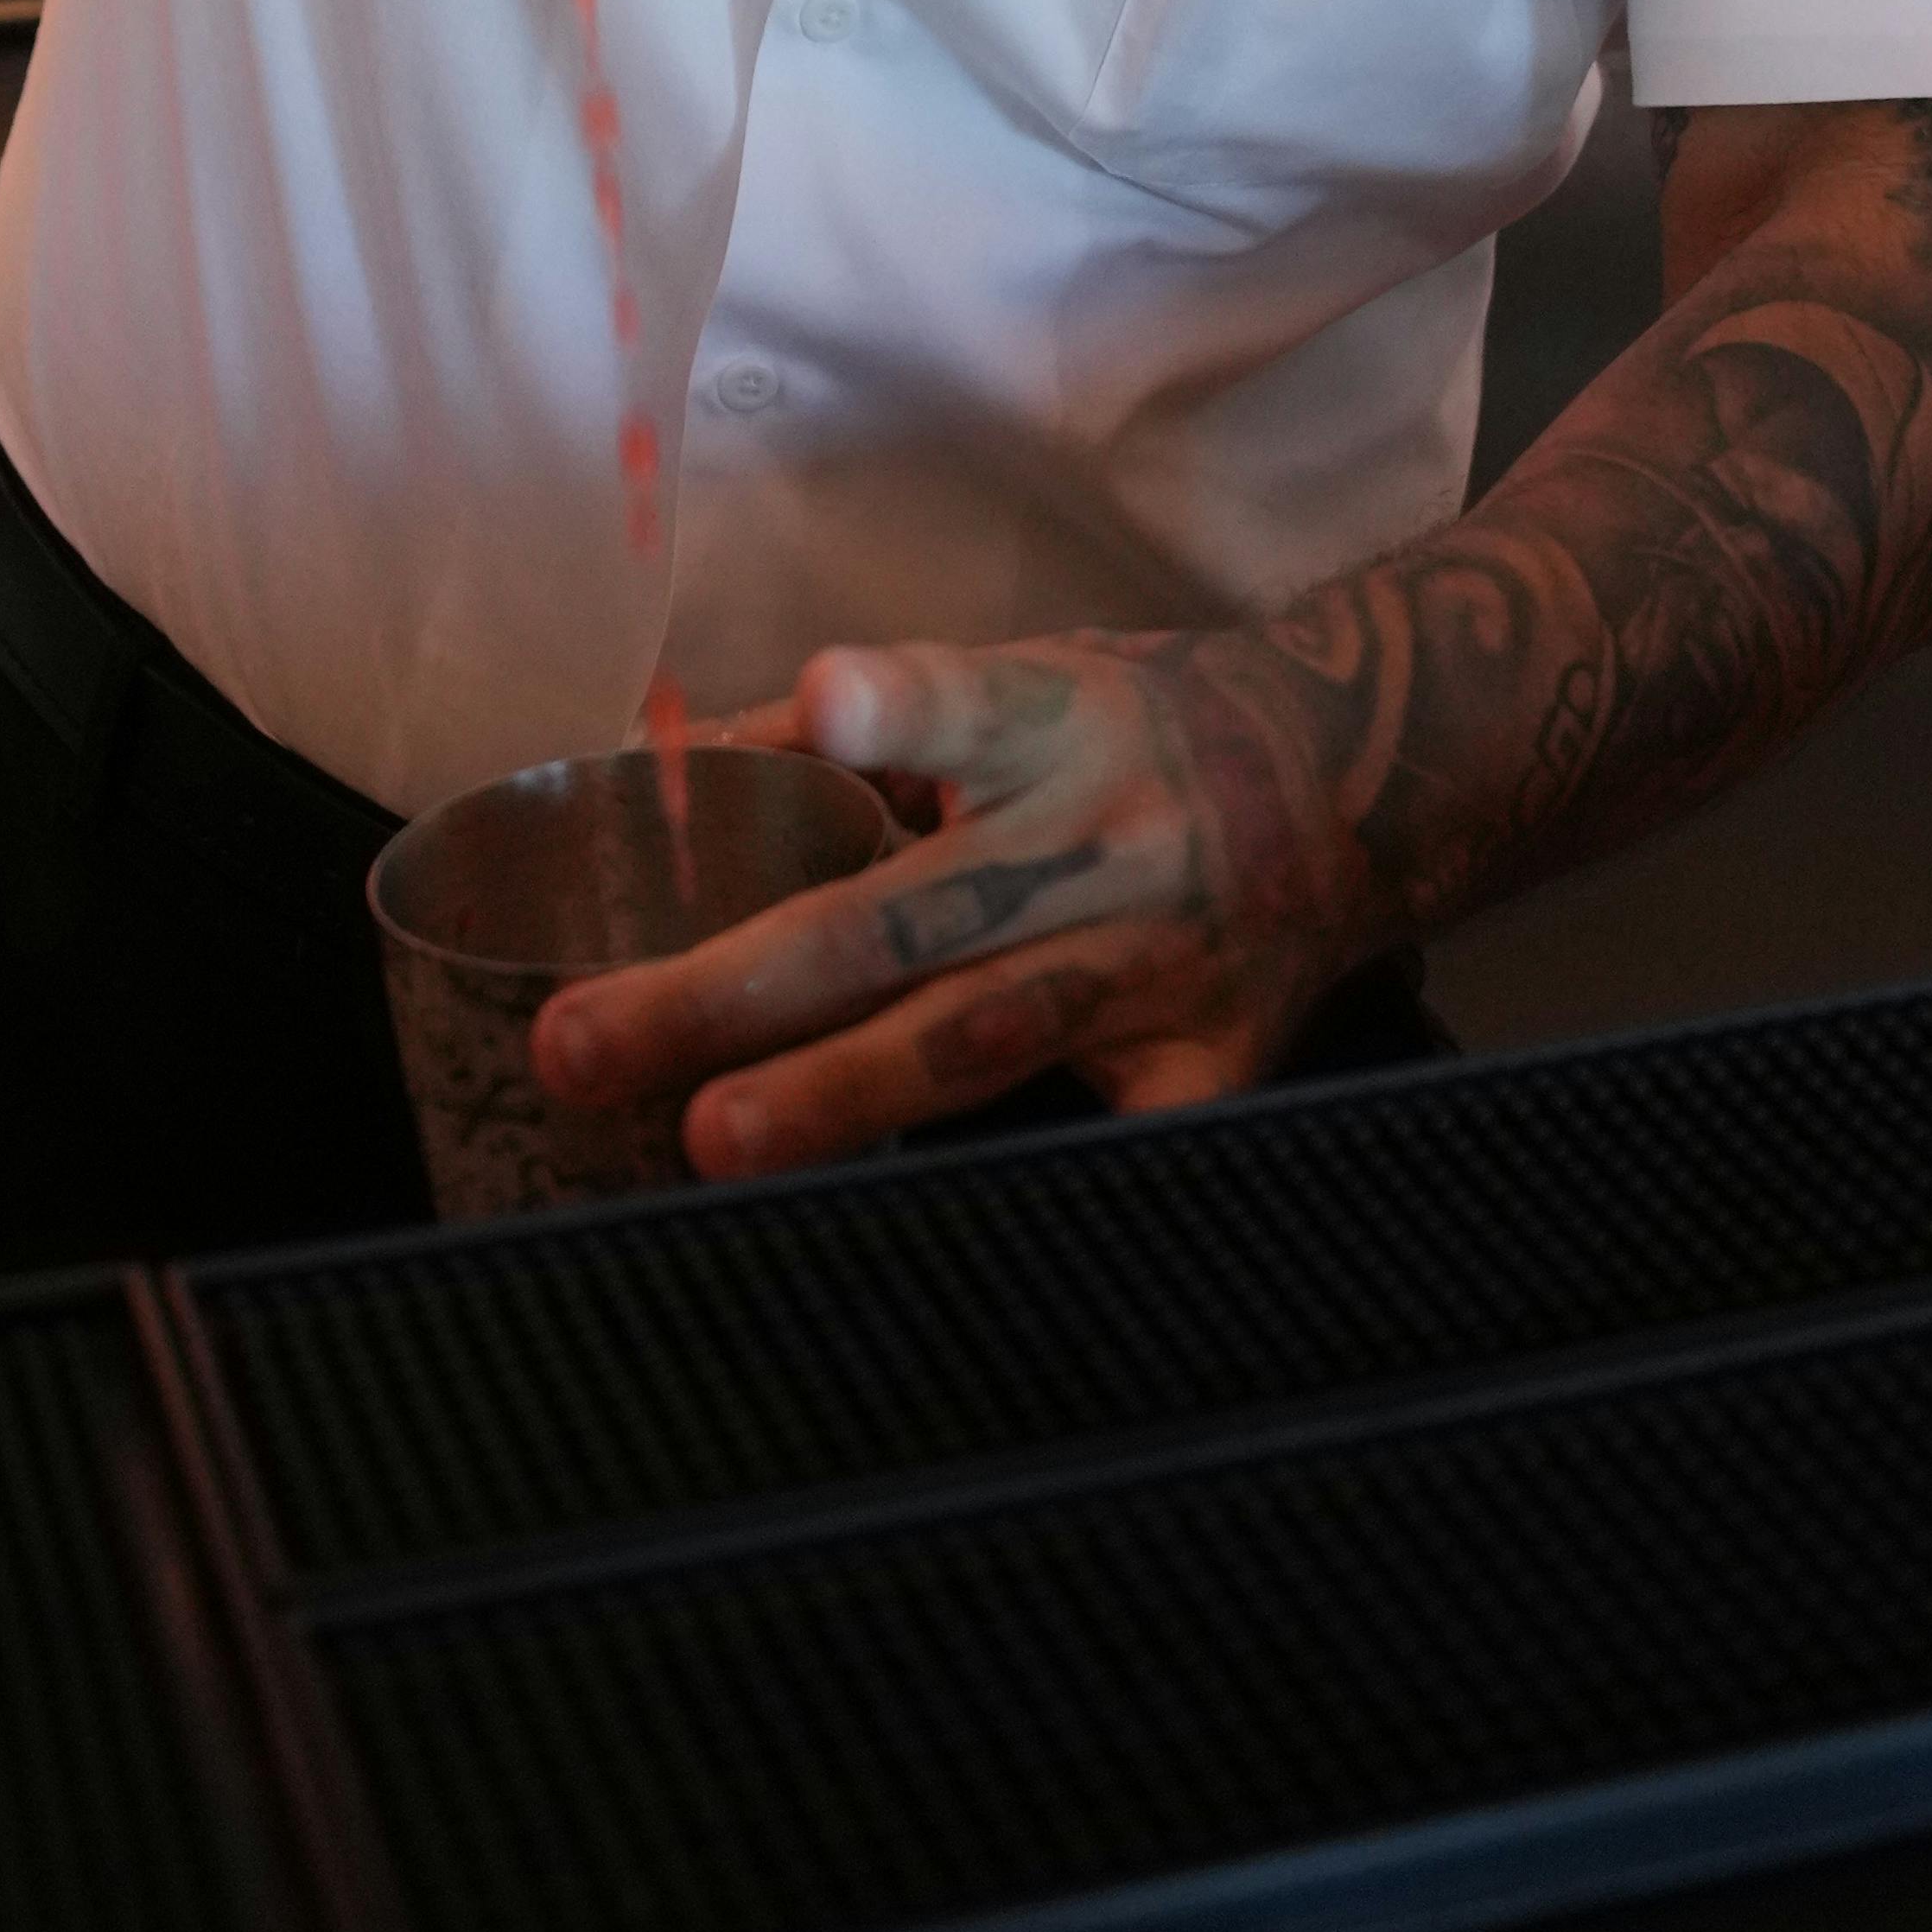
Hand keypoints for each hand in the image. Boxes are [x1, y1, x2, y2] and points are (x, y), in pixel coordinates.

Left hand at [530, 625, 1386, 1189]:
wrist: (1344, 785)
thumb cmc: (1121, 731)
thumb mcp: (1011, 684)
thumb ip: (838, 736)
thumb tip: (651, 775)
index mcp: (1046, 720)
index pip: (963, 705)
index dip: (895, 710)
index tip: (826, 705)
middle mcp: (1101, 838)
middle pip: (907, 917)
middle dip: (738, 986)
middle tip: (587, 1038)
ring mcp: (1154, 963)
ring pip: (975, 1040)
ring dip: (834, 1098)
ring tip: (710, 1140)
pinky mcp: (1208, 1068)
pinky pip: (1092, 1149)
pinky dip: (1003, 1192)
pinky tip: (883, 1247)